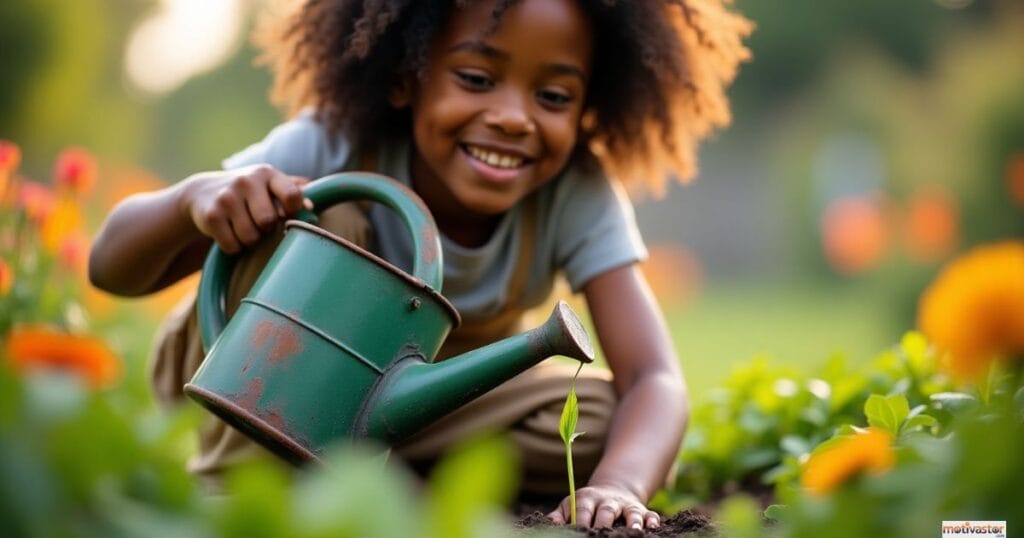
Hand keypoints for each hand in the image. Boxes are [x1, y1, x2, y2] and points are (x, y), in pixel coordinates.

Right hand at [181, 165, 311, 253]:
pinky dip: (233, 246)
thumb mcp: (269, 185)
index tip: (285, 214)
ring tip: (243, 227)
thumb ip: (293, 193)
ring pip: (250, 237)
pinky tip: (229, 232)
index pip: (292, 195)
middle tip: (258, 222)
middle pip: (268, 221)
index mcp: (267, 173)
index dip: (293, 211)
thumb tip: (312, 207)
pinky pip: (232, 246)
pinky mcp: (211, 215)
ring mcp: (226, 198)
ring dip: (249, 240)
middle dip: (266, 229)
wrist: (202, 192)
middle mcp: (246, 181)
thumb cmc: (249, 193)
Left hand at [547, 483, 660, 528]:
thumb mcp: (571, 505)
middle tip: (601, 535)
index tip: (578, 532)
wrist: (613, 491)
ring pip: (631, 512)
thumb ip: (560, 515)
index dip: (580, 522)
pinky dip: (652, 519)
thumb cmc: (587, 505)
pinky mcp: (641, 510)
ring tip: (634, 530)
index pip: (582, 510)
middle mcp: (608, 501)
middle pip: (606, 511)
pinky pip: (649, 513)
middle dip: (604, 523)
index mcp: (587, 499)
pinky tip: (653, 527)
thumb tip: (549, 525)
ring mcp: (626, 505)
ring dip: (633, 521)